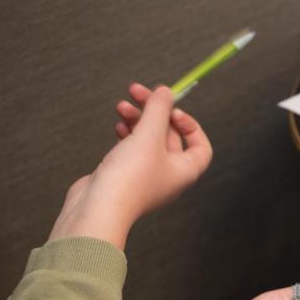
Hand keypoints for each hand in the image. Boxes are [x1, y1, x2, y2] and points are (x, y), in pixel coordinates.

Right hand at [48, 83, 211, 248]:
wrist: (98, 209)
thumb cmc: (130, 178)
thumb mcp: (149, 136)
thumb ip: (159, 110)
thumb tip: (165, 91)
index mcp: (185, 170)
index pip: (200, 146)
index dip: (190, 124)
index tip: (172, 110)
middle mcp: (169, 175)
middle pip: (169, 135)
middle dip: (154, 111)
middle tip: (136, 91)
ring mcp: (146, 176)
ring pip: (148, 139)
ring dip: (138, 118)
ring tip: (122, 105)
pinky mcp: (125, 175)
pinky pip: (132, 148)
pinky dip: (127, 133)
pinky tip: (118, 124)